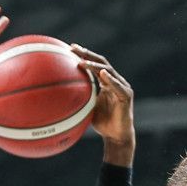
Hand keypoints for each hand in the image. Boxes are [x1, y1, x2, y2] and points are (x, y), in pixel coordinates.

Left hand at [71, 44, 134, 163]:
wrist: (116, 137)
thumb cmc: (102, 124)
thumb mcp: (87, 108)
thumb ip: (80, 98)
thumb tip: (59, 95)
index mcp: (106, 82)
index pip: (95, 64)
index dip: (84, 55)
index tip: (70, 48)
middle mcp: (115, 81)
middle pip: (101, 62)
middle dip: (87, 54)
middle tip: (73, 48)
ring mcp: (122, 87)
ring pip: (108, 71)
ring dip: (95, 65)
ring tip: (82, 62)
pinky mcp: (126, 96)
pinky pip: (117, 86)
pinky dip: (110, 80)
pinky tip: (102, 74)